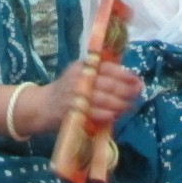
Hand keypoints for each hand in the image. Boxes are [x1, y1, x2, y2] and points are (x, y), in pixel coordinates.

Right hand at [26, 54, 141, 137]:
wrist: (43, 106)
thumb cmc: (67, 90)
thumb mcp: (81, 75)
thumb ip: (100, 75)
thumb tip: (130, 80)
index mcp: (83, 67)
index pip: (109, 68)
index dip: (126, 75)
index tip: (138, 81)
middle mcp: (80, 78)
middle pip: (109, 84)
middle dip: (127, 90)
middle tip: (138, 95)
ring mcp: (75, 95)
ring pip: (104, 99)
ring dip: (120, 104)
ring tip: (129, 107)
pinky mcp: (72, 111)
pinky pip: (94, 113)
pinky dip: (106, 114)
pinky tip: (114, 115)